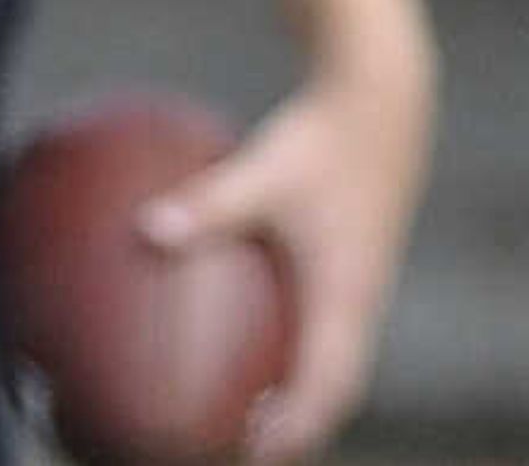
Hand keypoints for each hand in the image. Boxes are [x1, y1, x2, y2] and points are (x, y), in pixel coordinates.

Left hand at [131, 50, 433, 459]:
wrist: (382, 98)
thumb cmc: (323, 135)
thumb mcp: (266, 167)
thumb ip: (212, 201)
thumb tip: (146, 230)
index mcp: (346, 289)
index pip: (330, 379)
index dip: (297, 423)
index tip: (255, 450)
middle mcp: (360, 298)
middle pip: (337, 387)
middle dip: (298, 429)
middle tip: (240, 453)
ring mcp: (360, 285)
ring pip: (335, 362)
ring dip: (300, 399)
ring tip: (245, 425)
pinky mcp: (353, 268)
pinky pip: (327, 333)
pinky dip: (297, 360)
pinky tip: (250, 351)